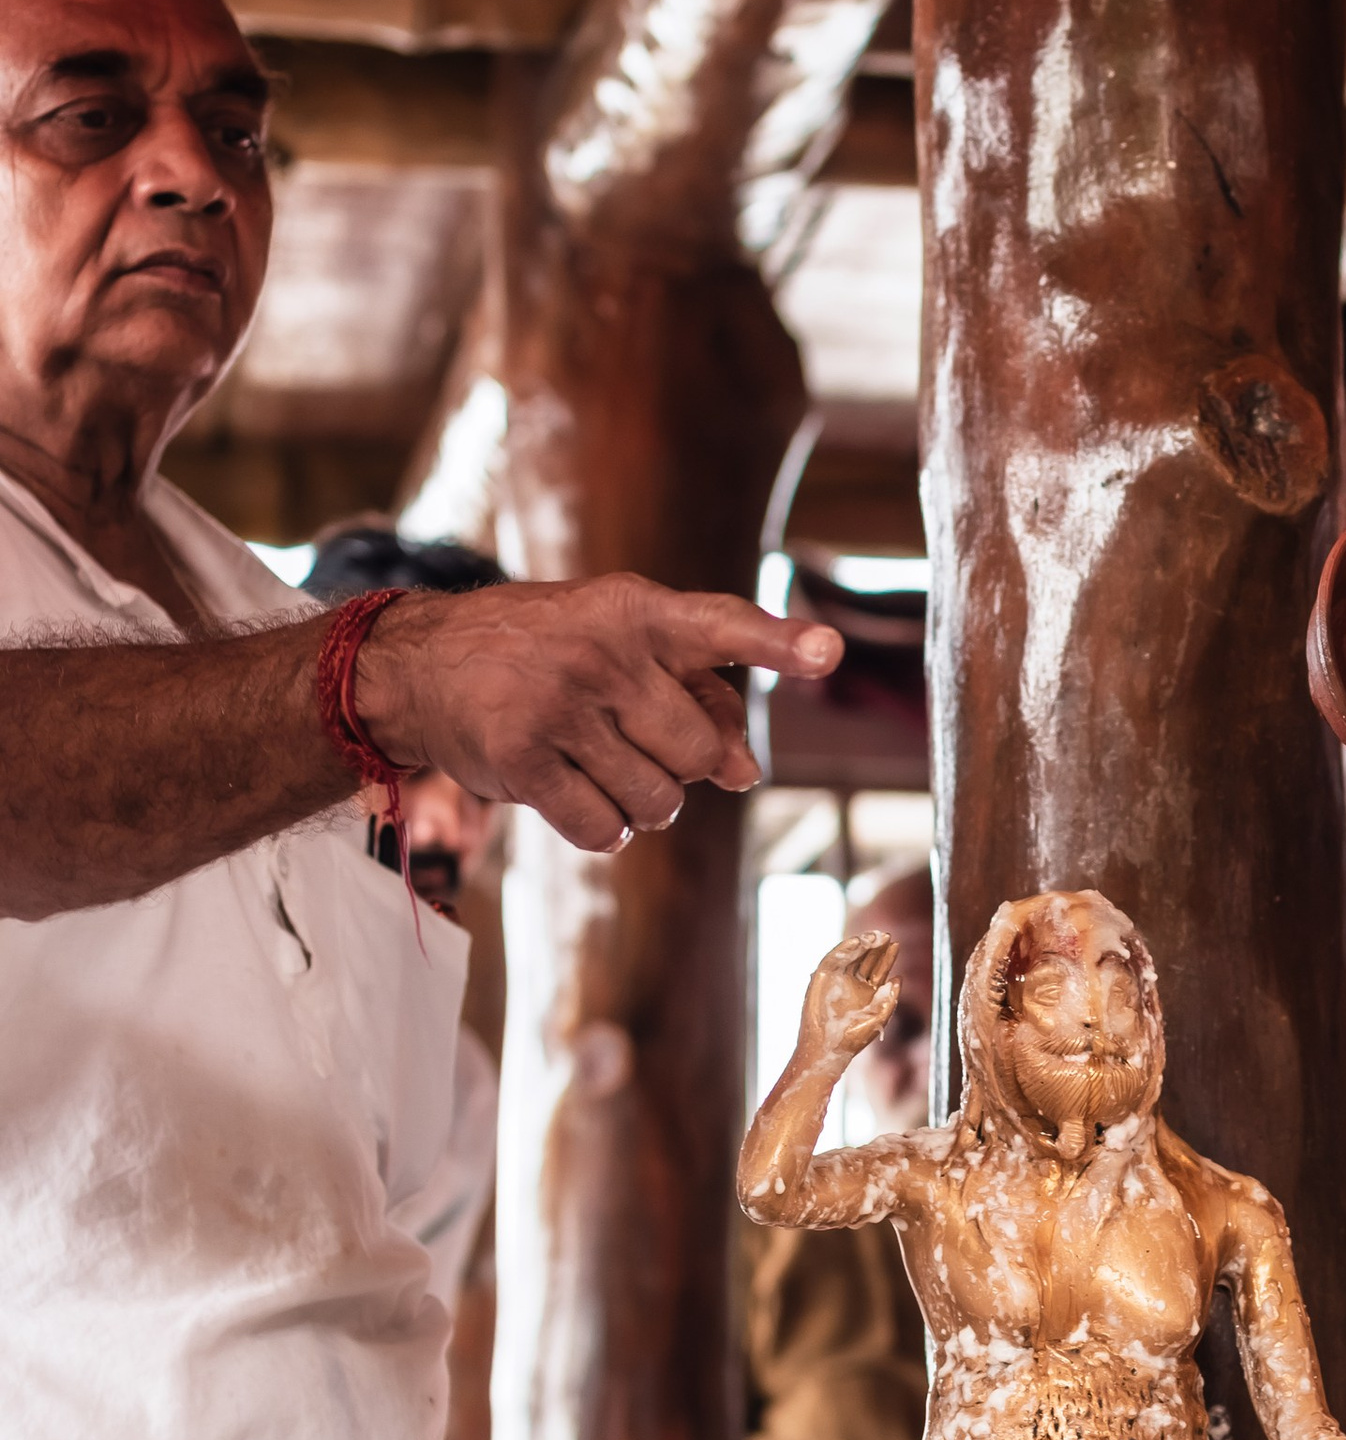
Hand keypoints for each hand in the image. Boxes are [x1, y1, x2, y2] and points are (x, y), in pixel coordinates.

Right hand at [358, 573, 840, 854]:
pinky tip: (575, 794)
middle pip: (698, 753)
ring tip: (597, 763)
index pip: (724, 624)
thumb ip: (699, 695)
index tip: (829, 652)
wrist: (423, 665)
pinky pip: (602, 829)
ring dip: (640, 803)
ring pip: (657, 801)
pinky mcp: (521, 758)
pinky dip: (602, 828)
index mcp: (638, 611)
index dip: (780, 642)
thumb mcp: (621, 644)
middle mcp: (602, 653)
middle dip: (680, 767)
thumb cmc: (548, 654)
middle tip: (633, 742)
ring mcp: (559, 705)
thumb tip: (748, 773)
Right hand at [802, 928, 902, 1063]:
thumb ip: (889, 1002)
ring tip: (874, 936)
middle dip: (876, 946)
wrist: (826, 1050)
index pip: (879, 968)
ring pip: (851, 955)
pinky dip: (844, 950)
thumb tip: (899, 978)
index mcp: (868, 992)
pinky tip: (856, 942)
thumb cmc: (851, 1041)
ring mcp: (838, 979)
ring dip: (862, 944)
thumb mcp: (877, 1021)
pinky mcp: (822, 978)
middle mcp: (853, 983)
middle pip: (867, 958)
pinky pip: (833, 959)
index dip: (887, 956)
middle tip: (886, 935)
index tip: (895, 944)